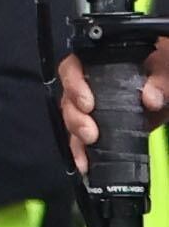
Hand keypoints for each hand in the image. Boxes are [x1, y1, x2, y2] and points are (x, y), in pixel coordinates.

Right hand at [59, 45, 168, 172]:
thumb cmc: (165, 72)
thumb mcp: (166, 70)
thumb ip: (161, 80)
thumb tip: (150, 98)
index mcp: (104, 62)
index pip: (74, 67)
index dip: (73, 83)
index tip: (87, 104)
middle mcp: (92, 83)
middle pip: (68, 96)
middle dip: (74, 117)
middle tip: (90, 134)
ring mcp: (96, 106)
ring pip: (72, 118)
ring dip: (76, 135)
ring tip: (86, 153)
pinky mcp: (101, 126)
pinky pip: (82, 137)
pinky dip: (81, 151)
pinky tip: (84, 164)